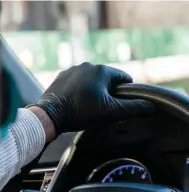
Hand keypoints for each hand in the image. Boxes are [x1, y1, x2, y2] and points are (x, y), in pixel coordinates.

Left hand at [32, 62, 155, 135]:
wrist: (50, 115)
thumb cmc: (80, 112)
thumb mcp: (110, 112)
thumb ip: (133, 108)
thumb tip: (152, 105)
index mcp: (102, 70)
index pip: (124, 79)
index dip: (125, 93)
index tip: (119, 106)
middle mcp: (87, 65)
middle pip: (107, 80)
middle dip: (108, 93)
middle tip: (102, 110)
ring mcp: (72, 70)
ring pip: (91, 81)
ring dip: (93, 92)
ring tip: (87, 108)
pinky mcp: (61, 77)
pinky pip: (76, 83)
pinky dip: (79, 91)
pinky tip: (76, 103)